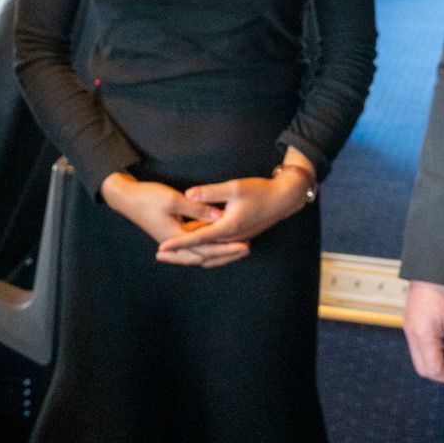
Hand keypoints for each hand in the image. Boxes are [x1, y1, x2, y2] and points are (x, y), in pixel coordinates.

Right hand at [99, 172, 248, 267]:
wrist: (126, 198)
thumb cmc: (148, 197)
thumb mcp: (174, 199)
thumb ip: (197, 208)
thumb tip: (219, 216)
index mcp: (176, 237)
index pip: (206, 249)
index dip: (227, 248)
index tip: (244, 245)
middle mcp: (175, 244)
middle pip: (205, 257)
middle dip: (226, 254)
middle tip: (246, 249)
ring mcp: (173, 241)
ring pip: (199, 254)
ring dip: (217, 253)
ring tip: (236, 249)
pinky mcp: (172, 235)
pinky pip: (193, 247)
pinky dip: (207, 247)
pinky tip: (217, 243)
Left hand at [156, 161, 313, 260]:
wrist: (283, 199)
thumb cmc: (260, 191)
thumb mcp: (234, 187)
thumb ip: (210, 192)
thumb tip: (189, 193)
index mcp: (227, 228)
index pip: (197, 239)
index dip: (178, 243)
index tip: (161, 248)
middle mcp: (230, 238)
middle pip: (201, 252)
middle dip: (179, 254)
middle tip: (159, 255)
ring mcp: (235, 240)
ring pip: (209, 254)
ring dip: (190, 255)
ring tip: (172, 255)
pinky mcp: (238, 238)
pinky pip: (217, 251)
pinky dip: (204, 253)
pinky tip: (196, 249)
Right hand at [402, 281, 443, 382]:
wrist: (433, 272)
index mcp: (422, 335)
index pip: (433, 369)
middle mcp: (412, 335)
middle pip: (423, 369)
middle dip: (441, 373)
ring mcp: (409, 330)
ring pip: (420, 360)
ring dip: (436, 363)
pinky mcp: (410, 325)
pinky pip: (418, 348)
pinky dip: (431, 353)